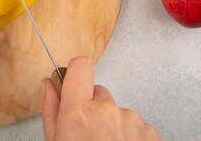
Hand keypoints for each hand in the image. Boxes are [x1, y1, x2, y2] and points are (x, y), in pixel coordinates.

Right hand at [41, 57, 160, 140]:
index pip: (81, 66)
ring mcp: (132, 121)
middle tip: (88, 136)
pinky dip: (128, 136)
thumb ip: (51, 111)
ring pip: (117, 111)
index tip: (74, 84)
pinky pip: (135, 124)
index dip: (76, 73)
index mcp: (79, 113)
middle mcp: (107, 111)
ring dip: (112, 125)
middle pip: (98, 93)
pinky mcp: (151, 132)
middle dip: (92, 108)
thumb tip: (49, 84)